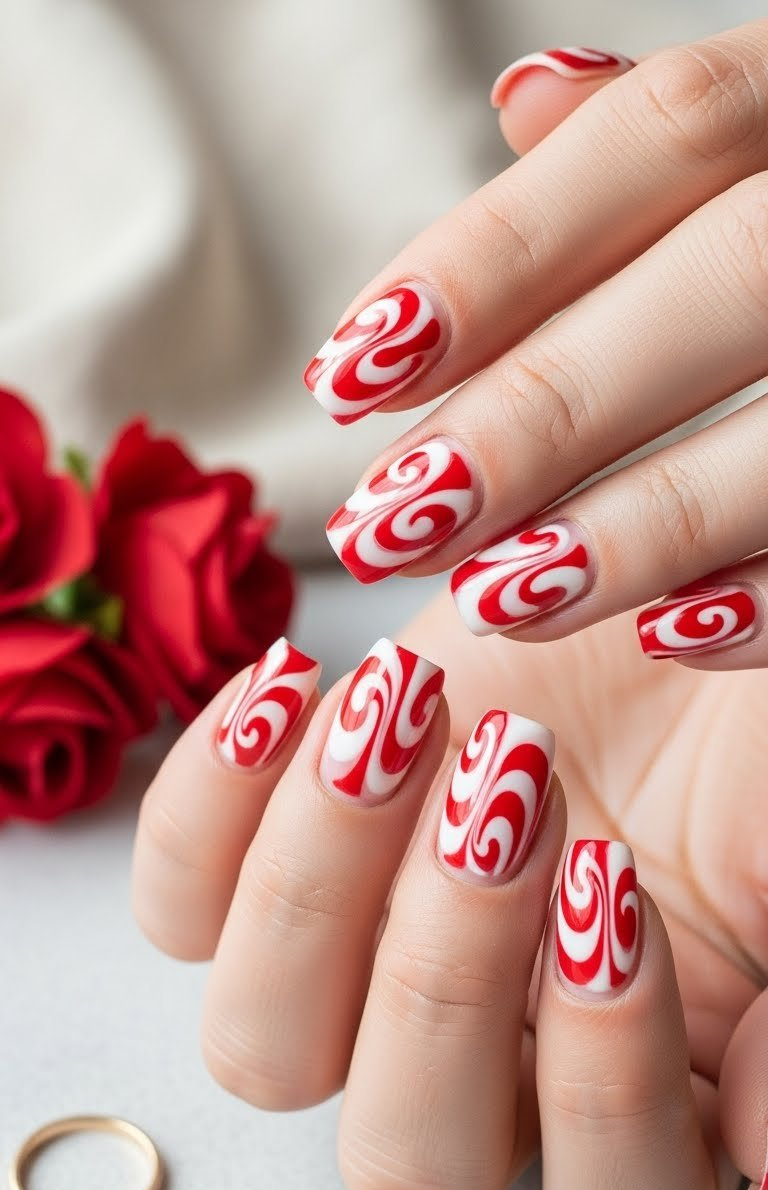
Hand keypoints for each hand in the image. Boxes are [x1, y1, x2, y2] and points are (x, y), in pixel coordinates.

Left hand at [132, 596, 767, 1189]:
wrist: (640, 575)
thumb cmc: (734, 723)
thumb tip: (757, 1144)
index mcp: (645, 1104)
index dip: (605, 1070)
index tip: (608, 874)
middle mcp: (490, 1071)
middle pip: (412, 1156)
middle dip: (445, 972)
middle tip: (506, 776)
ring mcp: (359, 985)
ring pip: (265, 1052)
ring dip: (317, 882)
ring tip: (400, 711)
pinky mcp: (265, 880)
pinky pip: (176, 907)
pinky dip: (207, 800)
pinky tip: (296, 687)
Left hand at [305, 22, 767, 669]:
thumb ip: (662, 153)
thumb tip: (531, 96)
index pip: (664, 137)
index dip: (494, 256)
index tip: (347, 373)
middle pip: (733, 269)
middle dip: (545, 401)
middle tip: (383, 515)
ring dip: (646, 514)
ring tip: (493, 593)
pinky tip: (672, 631)